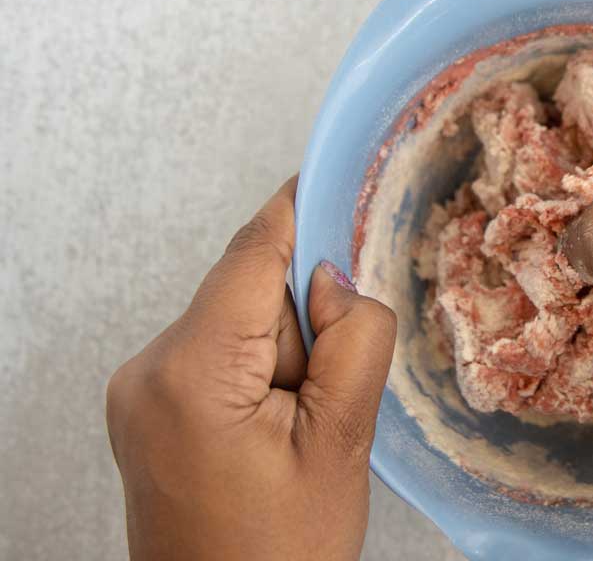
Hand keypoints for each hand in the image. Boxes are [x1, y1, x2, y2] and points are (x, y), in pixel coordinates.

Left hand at [106, 177, 396, 560]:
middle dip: (305, 319)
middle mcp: (148, 368)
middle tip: (334, 392)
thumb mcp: (341, 443)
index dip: (305, 207)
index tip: (345, 171)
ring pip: (240, 320)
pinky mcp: (149, 404)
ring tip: (303, 428)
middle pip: (251, 288)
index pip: (253, 253)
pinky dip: (263, 371)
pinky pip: (221, 351)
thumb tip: (337, 275)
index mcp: (191, 373)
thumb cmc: (280, 555)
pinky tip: (281, 427)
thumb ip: (351, 341)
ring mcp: (141, 386)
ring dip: (286, 352)